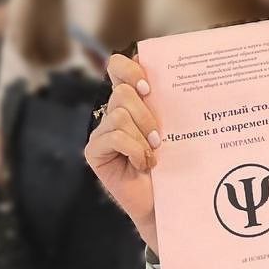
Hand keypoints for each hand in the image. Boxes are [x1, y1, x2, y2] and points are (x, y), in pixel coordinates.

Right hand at [84, 54, 160, 247]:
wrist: (167, 201)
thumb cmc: (174, 163)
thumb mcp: (174, 127)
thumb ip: (166, 102)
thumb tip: (166, 74)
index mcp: (133, 101)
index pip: (118, 67)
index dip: (129, 69)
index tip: (149, 86)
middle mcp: (114, 113)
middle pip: (122, 93)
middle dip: (146, 114)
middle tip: (160, 137)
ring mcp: (102, 133)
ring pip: (119, 114)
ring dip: (142, 136)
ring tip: (154, 154)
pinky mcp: (94, 151)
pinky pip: (114, 137)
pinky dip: (134, 150)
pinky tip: (143, 164)